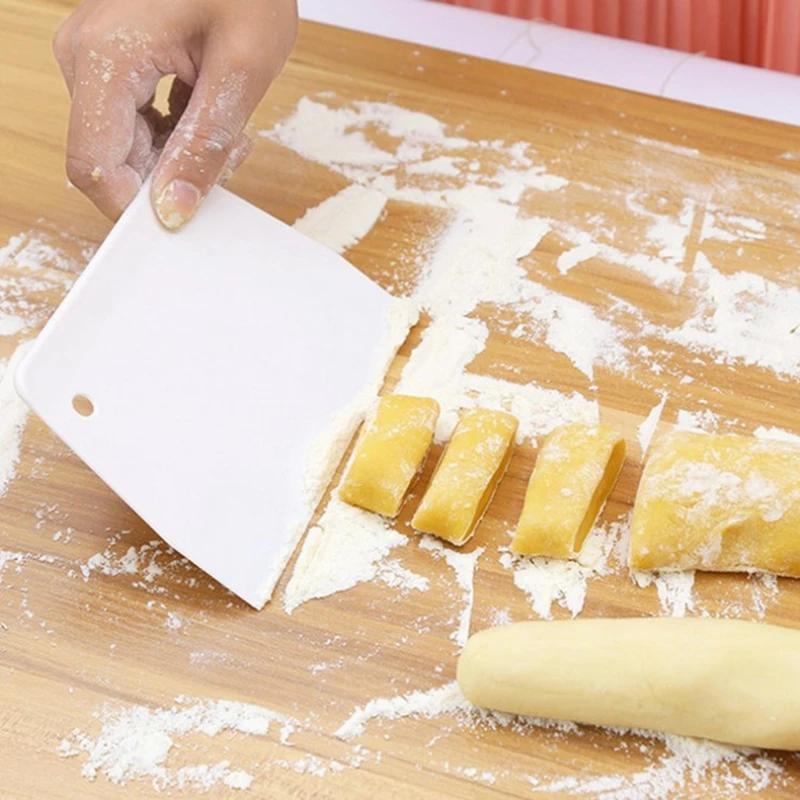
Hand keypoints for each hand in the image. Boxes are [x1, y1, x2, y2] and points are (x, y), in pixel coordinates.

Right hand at [53, 0, 296, 228]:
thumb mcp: (240, 69)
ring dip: (179, 156)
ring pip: (126, 146)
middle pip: (112, 160)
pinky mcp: (112, 62)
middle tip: (231, 151)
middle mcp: (84, 58)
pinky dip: (174, 135)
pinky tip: (210, 113)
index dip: (136, 206)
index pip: (94, 167)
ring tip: (229, 128)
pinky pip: (133, 123)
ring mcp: (94, 58)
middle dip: (172, 176)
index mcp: (105, 57)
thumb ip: (205, 144)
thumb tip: (173, 210)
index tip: (186, 213)